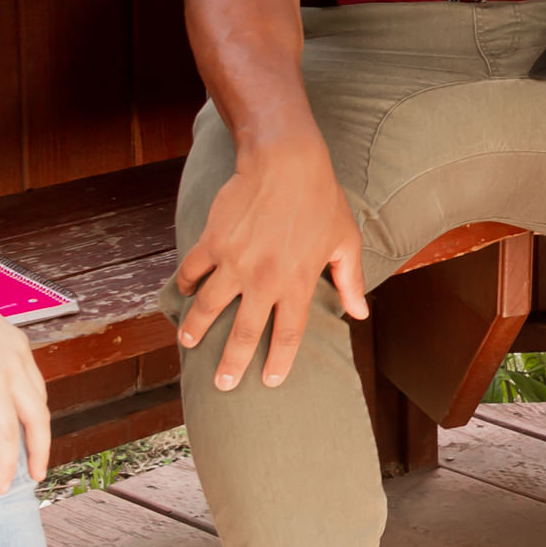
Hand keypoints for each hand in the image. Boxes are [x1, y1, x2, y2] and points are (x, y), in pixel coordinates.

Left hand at [0, 289, 55, 491]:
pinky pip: (34, 378)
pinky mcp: (17, 341)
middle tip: (35, 476)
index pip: (5, 431)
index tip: (1, 486)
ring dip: (40, 427)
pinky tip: (26, 413)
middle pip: (38, 416)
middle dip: (40, 450)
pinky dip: (36, 401)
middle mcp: (11, 364)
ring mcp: (18, 350)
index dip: (6, 463)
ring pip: (41, 396)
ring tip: (34, 450)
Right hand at [174, 138, 366, 391]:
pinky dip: (186, 283)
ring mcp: (235, 263)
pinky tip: (184, 290)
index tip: (270, 381)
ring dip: (195, 328)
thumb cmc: (322, 199)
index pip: (288, 335)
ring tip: (188, 342)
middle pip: (243, 334)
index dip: (278, 362)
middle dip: (231, 364)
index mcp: (298, 284)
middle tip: (222, 384)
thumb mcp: (345, 241)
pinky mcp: (213, 242)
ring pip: (208, 308)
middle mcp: (265, 281)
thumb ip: (350, 281)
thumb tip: (361, 314)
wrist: (286, 162)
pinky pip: (193, 271)